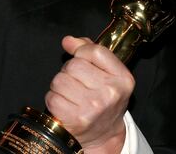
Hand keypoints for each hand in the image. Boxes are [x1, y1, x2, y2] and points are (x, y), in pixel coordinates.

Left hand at [45, 36, 133, 153]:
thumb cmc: (104, 100)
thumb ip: (90, 52)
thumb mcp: (107, 74)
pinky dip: (54, 99)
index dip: (82, 52)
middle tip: (78, 83)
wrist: (103, 134)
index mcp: (122, 79)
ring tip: (72, 95)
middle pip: (74, 64)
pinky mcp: (75, 118)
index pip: (94, 51)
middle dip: (70, 71)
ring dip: (60, 85)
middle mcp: (110, 93)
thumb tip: (68, 40)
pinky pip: (52, 96)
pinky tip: (66, 105)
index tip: (81, 58)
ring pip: (60, 79)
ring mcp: (92, 107)